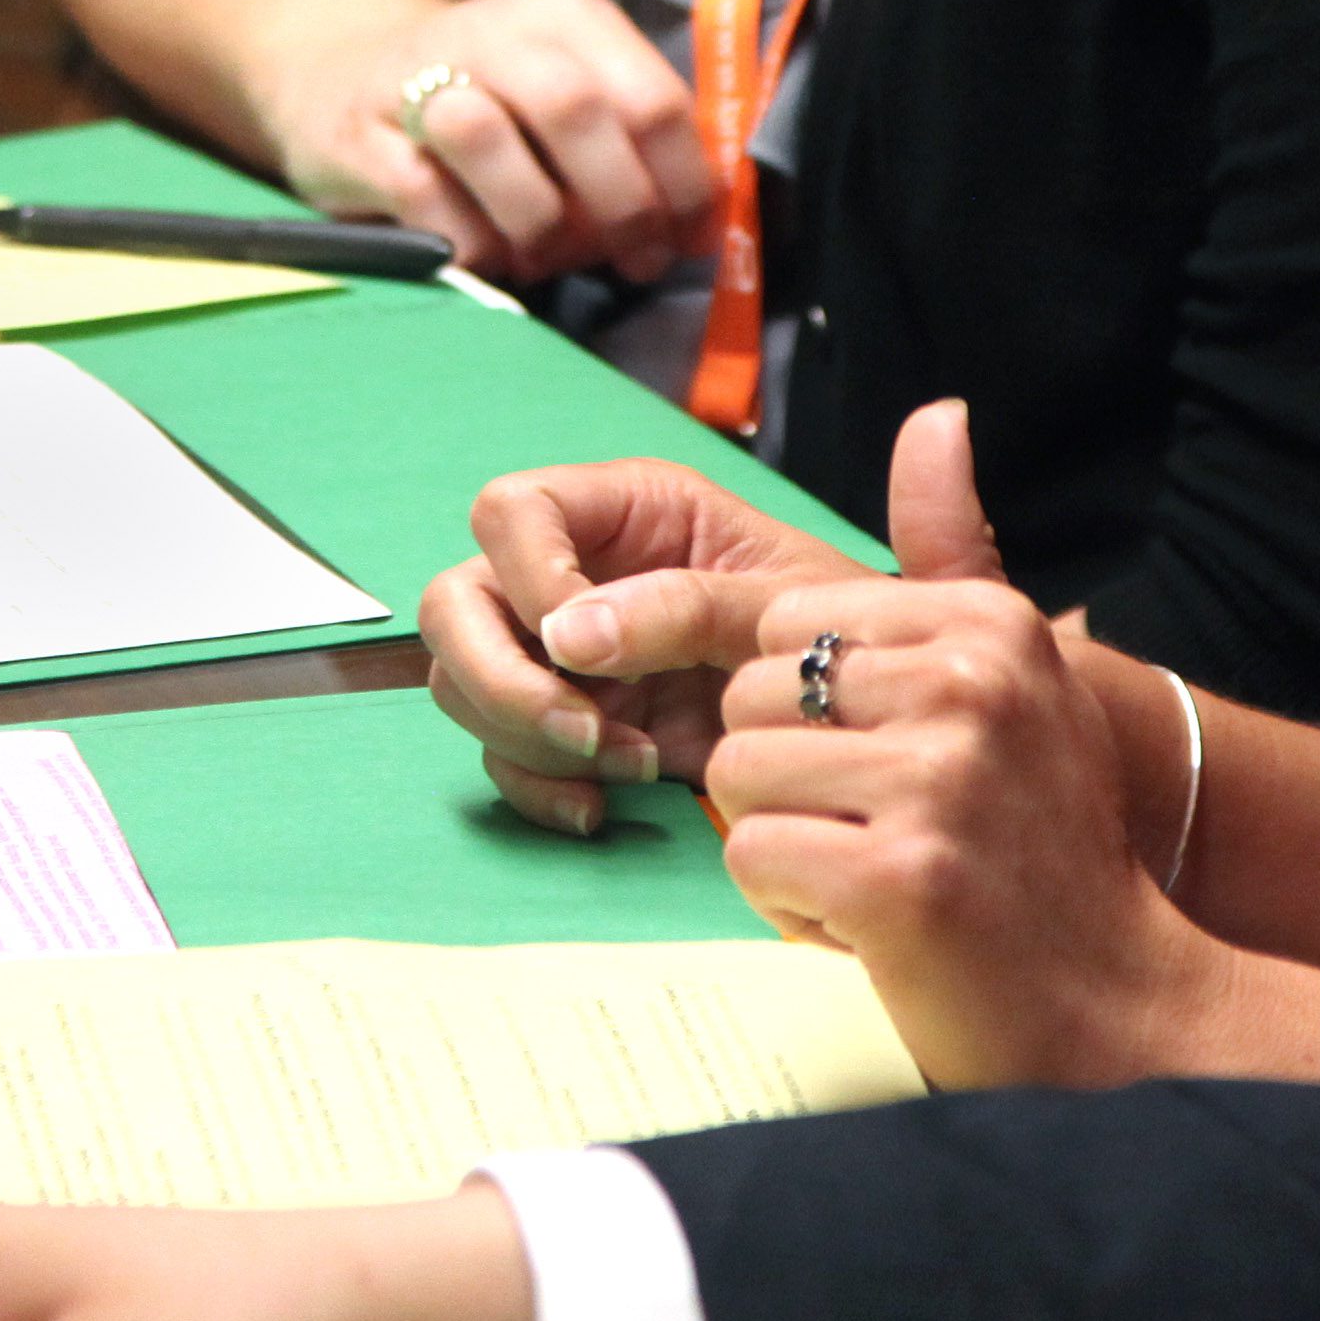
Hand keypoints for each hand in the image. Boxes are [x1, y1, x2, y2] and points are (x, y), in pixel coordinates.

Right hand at [247, 0, 717, 287]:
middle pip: (574, 109)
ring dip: (536, 219)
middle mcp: (491, 31)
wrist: (338, 70)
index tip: (692, 238)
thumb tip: (697, 229)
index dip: (684, 181)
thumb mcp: (564, 88)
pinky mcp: (359, 137)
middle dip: (620, 202)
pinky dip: (471, 242)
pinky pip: (424, 196)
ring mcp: (415, 79)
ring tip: (551, 256)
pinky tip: (490, 256)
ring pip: (487, 138)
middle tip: (634, 257)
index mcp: (564, 17)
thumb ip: (630, 141)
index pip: (650, 96)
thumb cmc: (485, 98)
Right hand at [423, 456, 864, 835]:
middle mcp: (572, 574)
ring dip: (528, 736)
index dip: (529, 576)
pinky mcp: (567, 725)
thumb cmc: (837, 632)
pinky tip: (601, 810)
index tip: (585, 646)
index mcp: (624, 510)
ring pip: (463, 682)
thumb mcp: (785, 600)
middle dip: (501, 676)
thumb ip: (686, 602)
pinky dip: (538, 787)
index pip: (511, 512)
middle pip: (455, 603)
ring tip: (632, 766)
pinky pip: (503, 754)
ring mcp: (559, 655)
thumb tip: (568, 636)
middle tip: (585, 731)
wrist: (864, 724)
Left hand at [702, 404, 1214, 1089]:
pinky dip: (789, 908)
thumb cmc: (1047, 845)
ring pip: (735, 777)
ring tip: (875, 877)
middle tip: (879, 834)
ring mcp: (938, 780)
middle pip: (748, 697)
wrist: (1121, 1005)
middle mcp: (971, 685)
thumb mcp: (1020, 677)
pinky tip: (870, 927)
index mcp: (989, 626)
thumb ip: (957, 553)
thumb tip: (935, 414)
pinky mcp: (899, 877)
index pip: (787, 622)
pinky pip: (750, 858)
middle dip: (785, 781)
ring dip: (784, 846)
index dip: (804, 710)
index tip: (881, 766)